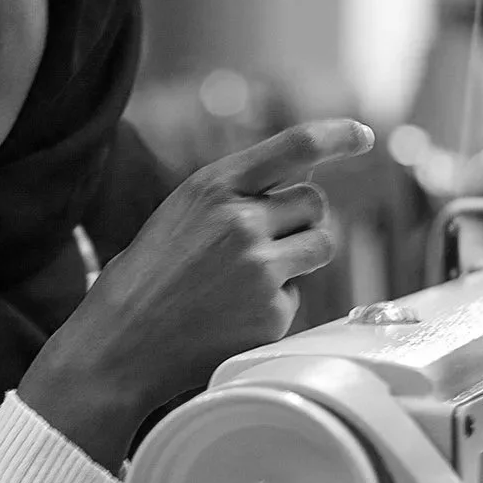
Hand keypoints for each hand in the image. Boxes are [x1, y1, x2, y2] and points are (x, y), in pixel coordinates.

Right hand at [21, 119, 373, 468]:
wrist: (118, 347)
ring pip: (321, 245)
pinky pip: (298, 297)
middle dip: (301, 220)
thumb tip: (301, 183)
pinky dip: (275, 305)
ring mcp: (261, 269)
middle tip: (268, 242)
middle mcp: (241, 221)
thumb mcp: (180, 216)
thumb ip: (234, 196)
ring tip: (251, 277)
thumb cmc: (145, 279)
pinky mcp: (272, 314)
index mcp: (213, 187)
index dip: (336, 136)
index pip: (293, 147)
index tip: (363, 136)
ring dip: (301, 256)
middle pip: (315, 203)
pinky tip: (233, 315)